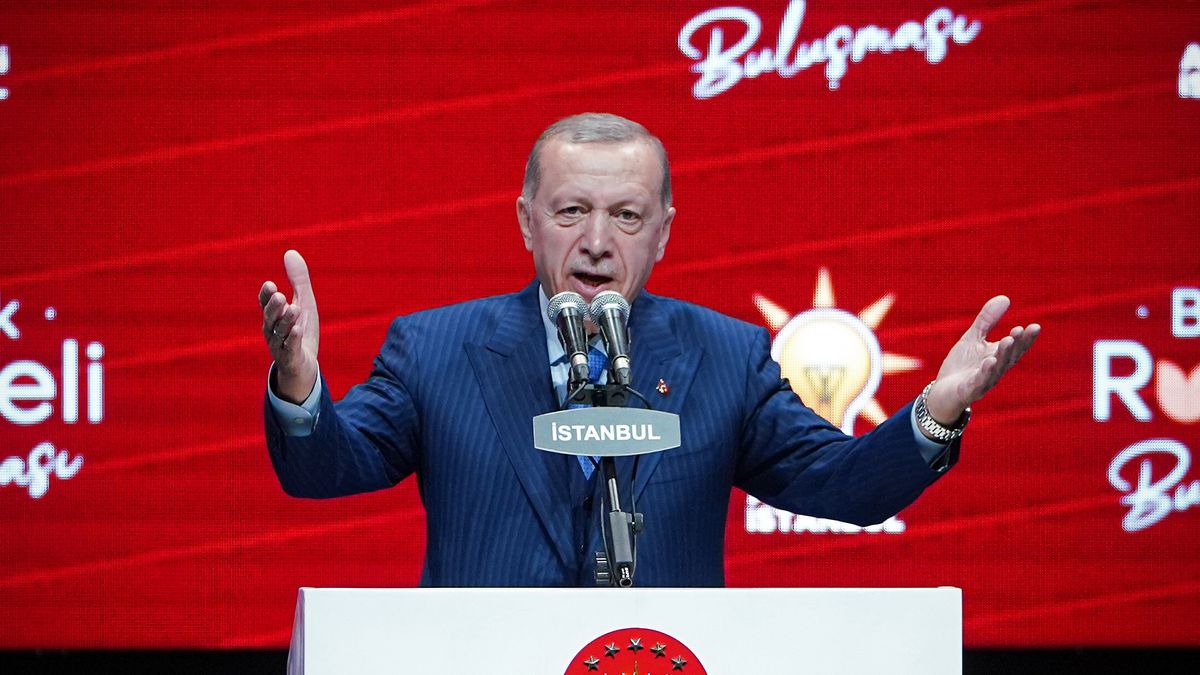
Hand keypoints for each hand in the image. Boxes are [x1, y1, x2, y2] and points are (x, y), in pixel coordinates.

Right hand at [259, 250, 319, 403]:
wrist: (304, 364)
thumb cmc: (300, 329)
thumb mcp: (303, 302)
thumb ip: (298, 279)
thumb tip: (290, 252)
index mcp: (273, 315)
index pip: (265, 303)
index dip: (266, 295)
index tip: (270, 284)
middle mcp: (272, 330)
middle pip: (269, 318)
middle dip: (274, 307)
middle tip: (279, 295)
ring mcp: (279, 345)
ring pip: (279, 333)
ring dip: (285, 321)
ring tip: (293, 309)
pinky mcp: (290, 358)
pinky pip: (289, 349)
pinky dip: (292, 339)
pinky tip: (298, 330)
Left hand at [925, 295, 1039, 424]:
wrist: (943, 392)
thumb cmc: (962, 365)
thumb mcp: (973, 338)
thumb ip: (987, 321)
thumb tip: (1006, 298)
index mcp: (998, 357)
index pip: (1016, 348)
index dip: (1026, 339)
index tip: (1035, 326)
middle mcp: (995, 370)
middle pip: (1008, 357)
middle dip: (1015, 344)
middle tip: (1019, 330)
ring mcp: (983, 382)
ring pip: (996, 369)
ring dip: (1002, 356)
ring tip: (1006, 340)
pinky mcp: (969, 391)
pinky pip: (978, 382)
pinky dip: (985, 373)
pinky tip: (989, 361)